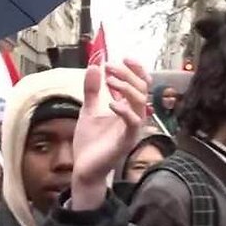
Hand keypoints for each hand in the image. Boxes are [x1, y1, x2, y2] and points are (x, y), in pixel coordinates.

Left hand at [70, 60, 150, 210]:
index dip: (135, 69)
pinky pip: (133, 122)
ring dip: (125, 88)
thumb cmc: (90, 141)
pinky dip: (124, 110)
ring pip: (139, 102)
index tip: (123, 58)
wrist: (84, 167)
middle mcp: (134, 116)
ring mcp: (132, 129)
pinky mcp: (127, 140)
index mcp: (127, 108)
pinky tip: (112, 103)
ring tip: (109, 80)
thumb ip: (92, 90)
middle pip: (142, 89)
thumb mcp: (88, 110)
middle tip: (110, 66)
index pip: (139, 84)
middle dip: (127, 74)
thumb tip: (94, 66)